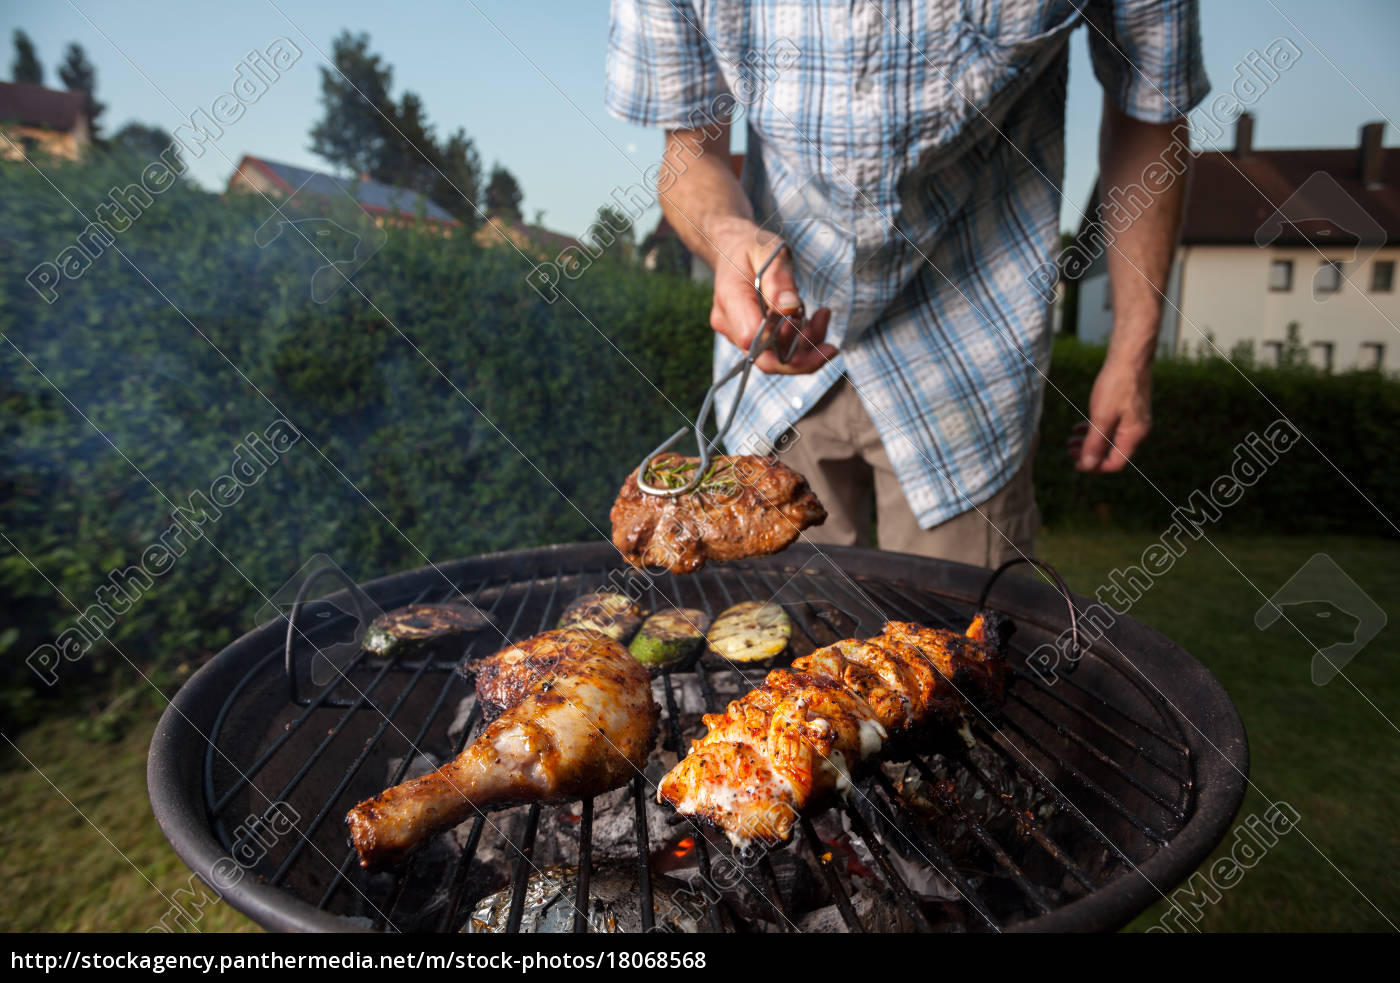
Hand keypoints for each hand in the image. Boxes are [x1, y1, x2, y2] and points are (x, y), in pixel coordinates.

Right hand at [707, 219, 835, 373]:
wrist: (734, 250)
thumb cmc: (752, 247)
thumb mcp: (768, 251)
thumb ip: (778, 279)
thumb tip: (791, 309)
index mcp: (730, 299)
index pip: (752, 338)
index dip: (782, 339)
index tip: (805, 319)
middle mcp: (730, 325)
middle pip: (766, 361)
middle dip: (803, 359)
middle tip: (831, 348)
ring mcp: (739, 335)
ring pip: (777, 359)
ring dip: (807, 346)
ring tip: (822, 316)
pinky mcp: (754, 339)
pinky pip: (779, 351)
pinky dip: (802, 342)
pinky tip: (815, 320)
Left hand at [1069, 355, 1152, 472]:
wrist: (1129, 356)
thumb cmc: (1117, 384)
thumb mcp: (1101, 416)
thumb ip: (1094, 442)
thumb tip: (1088, 465)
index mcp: (1134, 435)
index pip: (1115, 463)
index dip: (1095, 467)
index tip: (1075, 464)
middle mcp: (1137, 430)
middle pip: (1112, 453)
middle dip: (1090, 455)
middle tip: (1069, 450)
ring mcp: (1133, 420)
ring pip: (1109, 439)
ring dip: (1089, 442)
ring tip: (1070, 440)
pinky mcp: (1127, 410)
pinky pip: (1110, 427)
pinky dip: (1094, 430)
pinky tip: (1079, 427)